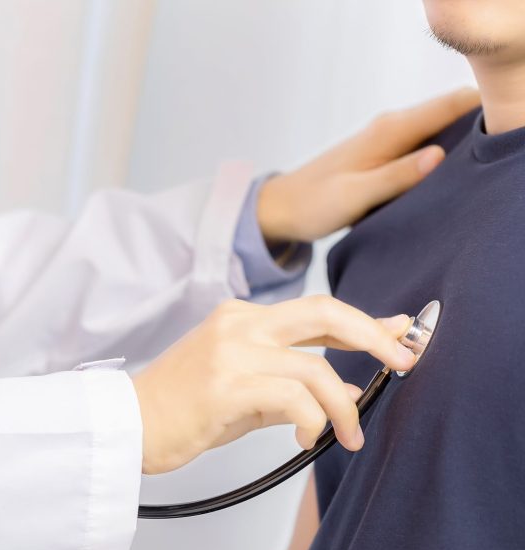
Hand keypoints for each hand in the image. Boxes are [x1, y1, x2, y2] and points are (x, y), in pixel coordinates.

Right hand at [133, 296, 414, 474]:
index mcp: (242, 318)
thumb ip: (293, 383)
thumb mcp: (243, 389)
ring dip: (345, 407)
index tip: (399, 332)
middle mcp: (240, 324)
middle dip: (375, 337)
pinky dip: (313, 422)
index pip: (317, 310)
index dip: (364, 321)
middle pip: (326, 313)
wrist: (129, 426)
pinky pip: (293, 398)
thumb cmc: (181, 410)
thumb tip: (347, 389)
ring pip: (316, 369)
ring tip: (349, 436)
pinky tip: (308, 440)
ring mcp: (232, 351)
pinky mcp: (226, 384)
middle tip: (404, 362)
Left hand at [257, 87, 479, 243]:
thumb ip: (397, 176)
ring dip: (457, 149)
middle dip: (476, 132)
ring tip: (472, 176)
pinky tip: (443, 183)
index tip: (503, 134)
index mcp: (390, 131)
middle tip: (491, 165)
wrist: (281, 209)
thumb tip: (439, 156)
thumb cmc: (313, 204)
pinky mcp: (382, 157)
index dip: (485, 111)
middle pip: (451, 116)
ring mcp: (387, 142)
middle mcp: (391, 128)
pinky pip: (421, 150)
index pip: (453, 104)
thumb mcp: (356, 195)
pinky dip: (437, 161)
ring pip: (437, 134)